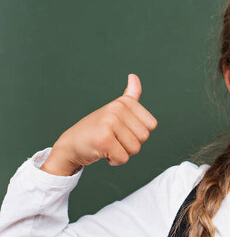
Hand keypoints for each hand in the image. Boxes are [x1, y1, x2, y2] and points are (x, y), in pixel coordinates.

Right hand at [41, 74, 157, 175]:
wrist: (70, 144)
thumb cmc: (97, 128)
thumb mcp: (115, 109)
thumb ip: (130, 95)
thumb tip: (134, 76)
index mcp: (124, 102)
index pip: (151, 125)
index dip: (139, 133)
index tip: (122, 130)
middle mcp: (117, 109)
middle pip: (144, 138)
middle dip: (130, 144)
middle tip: (113, 138)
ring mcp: (110, 123)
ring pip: (135, 149)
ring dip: (122, 152)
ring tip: (108, 144)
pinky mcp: (104, 140)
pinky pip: (123, 158)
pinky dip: (114, 160)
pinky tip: (102, 152)